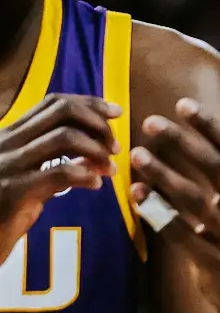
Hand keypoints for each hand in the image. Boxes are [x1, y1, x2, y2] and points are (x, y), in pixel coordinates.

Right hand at [0, 93, 119, 257]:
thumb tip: (95, 155)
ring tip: (109, 169)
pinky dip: (86, 175)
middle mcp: (7, 142)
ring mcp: (9, 164)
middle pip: (62, 111)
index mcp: (11, 135)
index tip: (116, 113)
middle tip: (115, 146)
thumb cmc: (3, 209)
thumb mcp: (30, 178)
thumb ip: (57, 162)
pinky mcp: (13, 191)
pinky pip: (60, 172)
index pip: (53, 103)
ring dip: (97, 150)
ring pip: (65, 137)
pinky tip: (96, 185)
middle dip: (98, 123)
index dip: (90, 103)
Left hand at [131, 101, 219, 312]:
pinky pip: (181, 233)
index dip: (211, 127)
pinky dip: (159, 213)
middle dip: (183, 143)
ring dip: (165, 175)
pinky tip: (137, 194)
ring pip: (196, 200)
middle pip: (216, 169)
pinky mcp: (211, 259)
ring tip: (137, 155)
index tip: (183, 105)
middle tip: (151, 123)